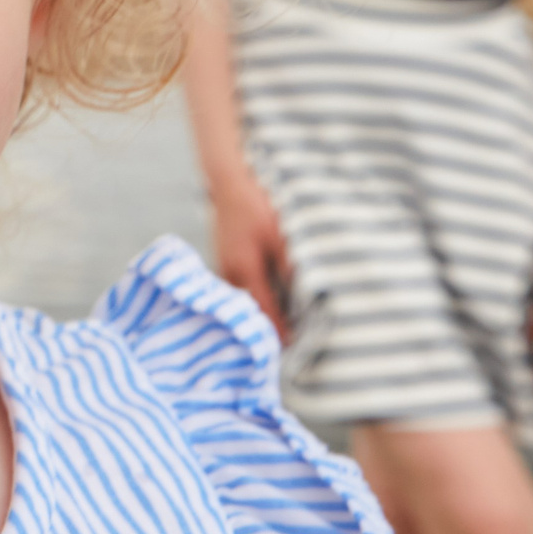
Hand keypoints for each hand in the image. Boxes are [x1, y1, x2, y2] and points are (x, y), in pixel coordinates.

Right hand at [208, 175, 290, 339]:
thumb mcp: (281, 236)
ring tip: (290, 327)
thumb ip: (292, 268)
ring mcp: (224, 270)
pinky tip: (275, 302)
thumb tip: (308, 299)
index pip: (264, 313)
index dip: (281, 332)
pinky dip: (258, 299)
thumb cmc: (257, 207)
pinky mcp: (226, 264)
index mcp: (244, 270)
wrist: (230, 183)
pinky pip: (242, 291)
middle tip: (298, 345)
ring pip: (246, 302)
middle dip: (272, 327)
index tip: (298, 350)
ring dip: (264, 313)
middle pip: (253, 312)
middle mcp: (229, 276)